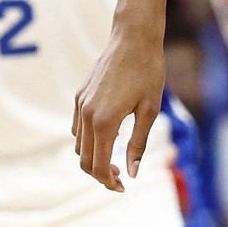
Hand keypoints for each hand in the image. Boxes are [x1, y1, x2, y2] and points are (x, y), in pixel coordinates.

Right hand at [72, 3, 166, 193]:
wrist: (133, 38)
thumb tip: (132, 173)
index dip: (109, 181)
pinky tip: (109, 137)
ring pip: (79, 145)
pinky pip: (78, 127)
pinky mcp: (80, 95)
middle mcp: (87, 115)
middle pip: (84, 160)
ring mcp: (80, 104)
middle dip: (100, 174)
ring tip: (116, 160)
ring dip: (94, 157)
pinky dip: (89, 140)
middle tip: (121, 179)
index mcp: (104, 122)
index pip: (98, 165)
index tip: (123, 188)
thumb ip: (138, 144)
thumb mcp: (149, 111)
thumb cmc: (148, 72)